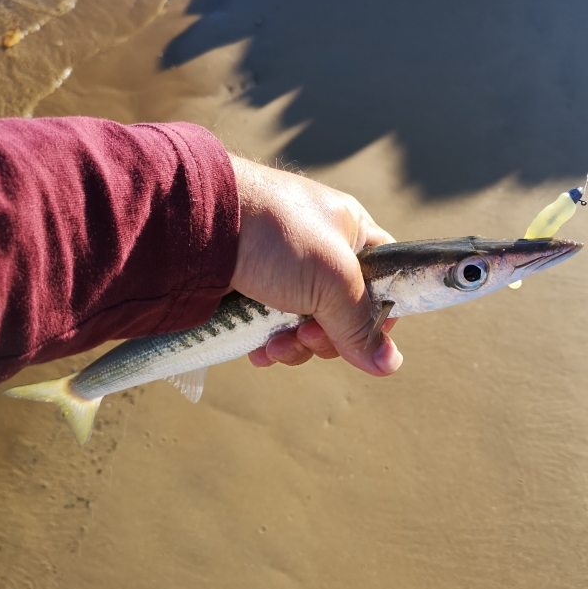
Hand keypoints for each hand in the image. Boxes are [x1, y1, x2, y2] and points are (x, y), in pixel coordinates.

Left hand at [229, 155, 401, 375]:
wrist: (196, 224)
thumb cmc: (275, 236)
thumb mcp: (332, 279)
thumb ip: (360, 324)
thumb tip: (391, 364)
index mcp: (351, 232)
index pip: (384, 280)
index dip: (378, 314)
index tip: (363, 337)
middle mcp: (321, 252)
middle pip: (345, 314)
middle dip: (327, 337)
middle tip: (307, 334)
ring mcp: (285, 272)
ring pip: (308, 328)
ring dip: (296, 346)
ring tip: (275, 345)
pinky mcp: (253, 290)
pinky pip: (274, 329)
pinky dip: (270, 344)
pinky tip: (258, 350)